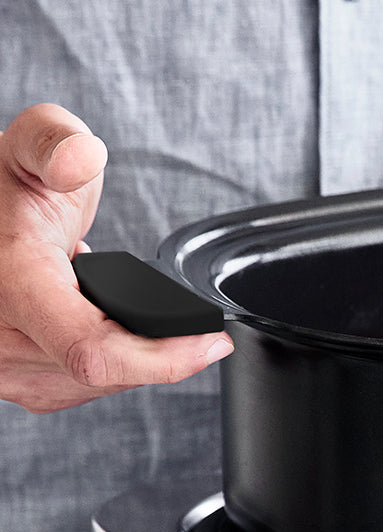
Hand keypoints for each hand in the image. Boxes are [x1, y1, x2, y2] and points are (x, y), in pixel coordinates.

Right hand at [0, 103, 231, 413]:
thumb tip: (80, 158)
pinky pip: (80, 390)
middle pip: (109, 374)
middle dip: (149, 346)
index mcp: (8, 284)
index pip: (94, 353)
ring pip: (98, 388)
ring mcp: (2, 370)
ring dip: (127, 357)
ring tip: (107, 306)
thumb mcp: (25, 149)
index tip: (212, 343)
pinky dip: (107, 366)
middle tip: (159, 306)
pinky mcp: (13, 384)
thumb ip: (55, 142)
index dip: (165, 358)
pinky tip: (98, 328)